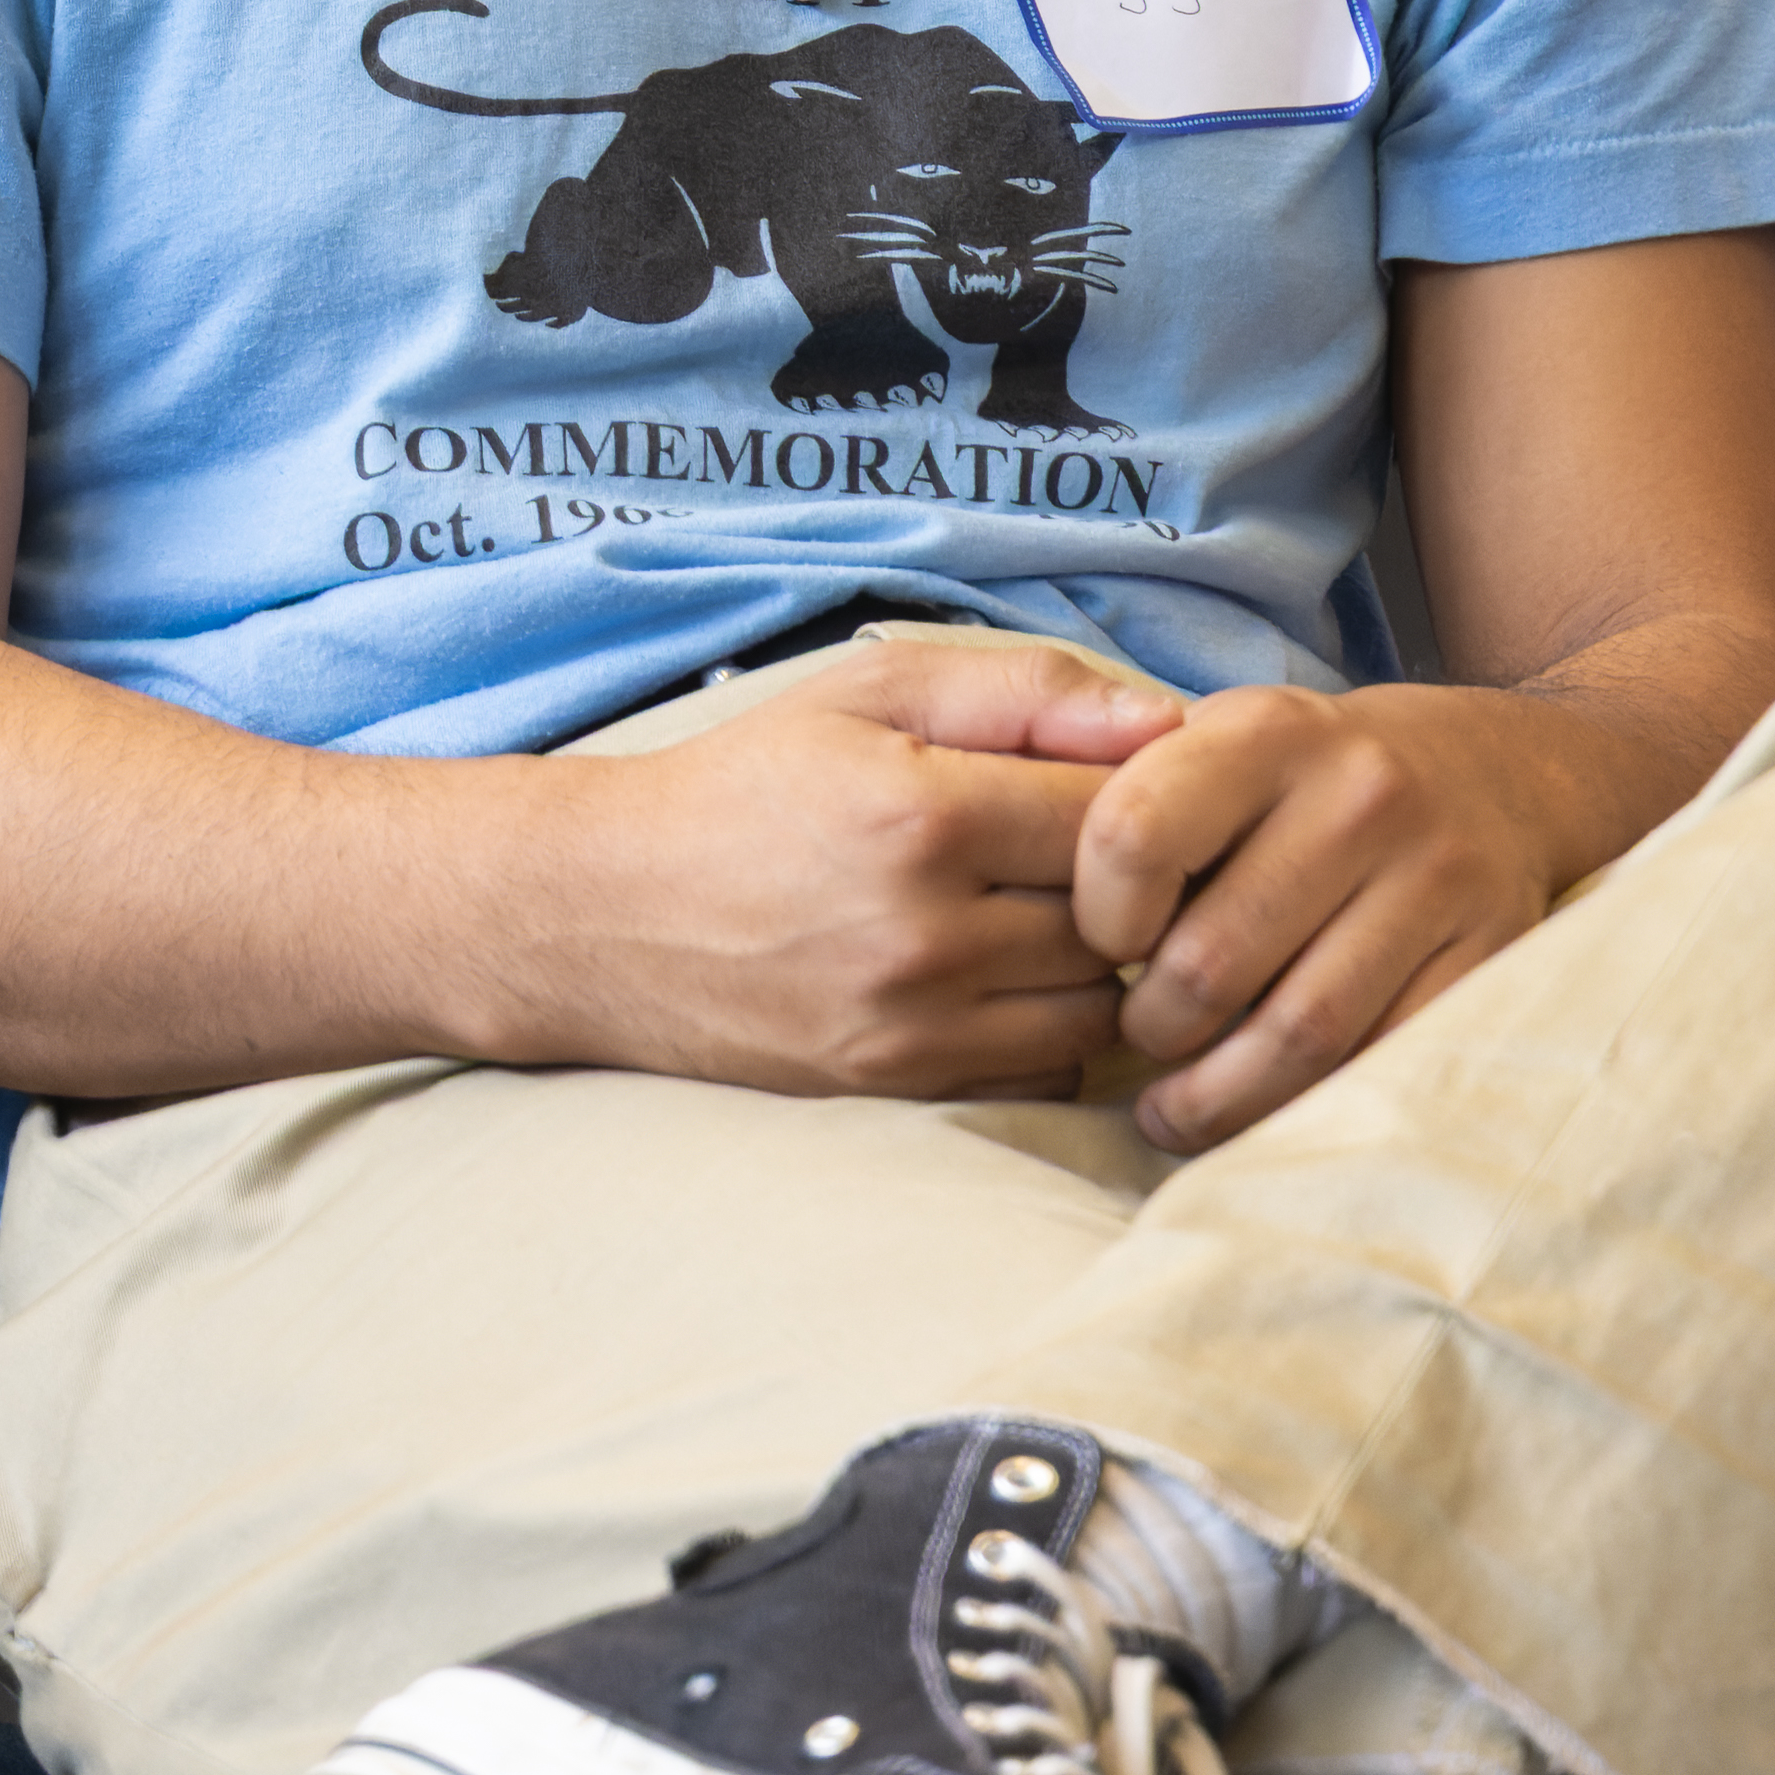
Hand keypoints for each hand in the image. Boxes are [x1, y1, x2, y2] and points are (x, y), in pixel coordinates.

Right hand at [519, 640, 1194, 1097]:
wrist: (604, 912)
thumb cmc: (744, 785)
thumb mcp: (865, 695)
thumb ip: (1022, 690)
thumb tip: (1169, 721)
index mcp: (924, 814)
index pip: (1120, 816)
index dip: (1139, 797)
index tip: (1116, 787)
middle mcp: (926, 931)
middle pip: (1124, 920)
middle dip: (1129, 883)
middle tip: (1086, 850)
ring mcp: (914, 1023)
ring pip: (1098, 1006)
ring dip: (1097, 962)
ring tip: (1043, 911)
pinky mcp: (899, 1084)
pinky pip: (1046, 1069)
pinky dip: (1049, 1026)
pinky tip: (1003, 975)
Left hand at [1073, 682, 1640, 1147]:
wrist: (1486, 770)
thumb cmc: (1302, 777)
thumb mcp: (1217, 745)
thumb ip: (1126, 798)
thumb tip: (1029, 904)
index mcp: (1265, 732)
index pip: (1132, 837)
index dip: (1096, 916)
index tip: (1102, 946)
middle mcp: (1359, 794)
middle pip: (1211, 960)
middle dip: (1153, 1027)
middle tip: (1137, 1040)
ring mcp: (1436, 876)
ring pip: (1298, 1032)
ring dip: (1217, 1096)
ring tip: (1172, 1110)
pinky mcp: (1493, 951)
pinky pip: (1382, 1059)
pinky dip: (1309, 1106)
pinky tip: (1263, 1112)